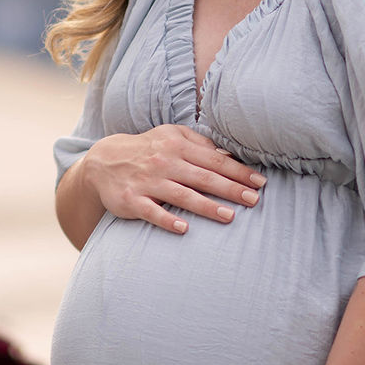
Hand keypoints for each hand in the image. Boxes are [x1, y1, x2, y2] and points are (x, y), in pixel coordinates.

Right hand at [82, 125, 264, 231]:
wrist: (104, 161)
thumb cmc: (148, 149)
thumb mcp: (172, 136)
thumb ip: (200, 144)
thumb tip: (229, 154)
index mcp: (178, 146)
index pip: (215, 160)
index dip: (239, 171)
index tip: (260, 183)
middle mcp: (165, 162)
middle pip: (204, 177)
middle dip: (231, 189)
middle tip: (254, 200)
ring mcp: (148, 182)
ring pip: (182, 195)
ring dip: (207, 206)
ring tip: (229, 216)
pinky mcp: (131, 200)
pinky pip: (152, 212)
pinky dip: (167, 220)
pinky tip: (184, 228)